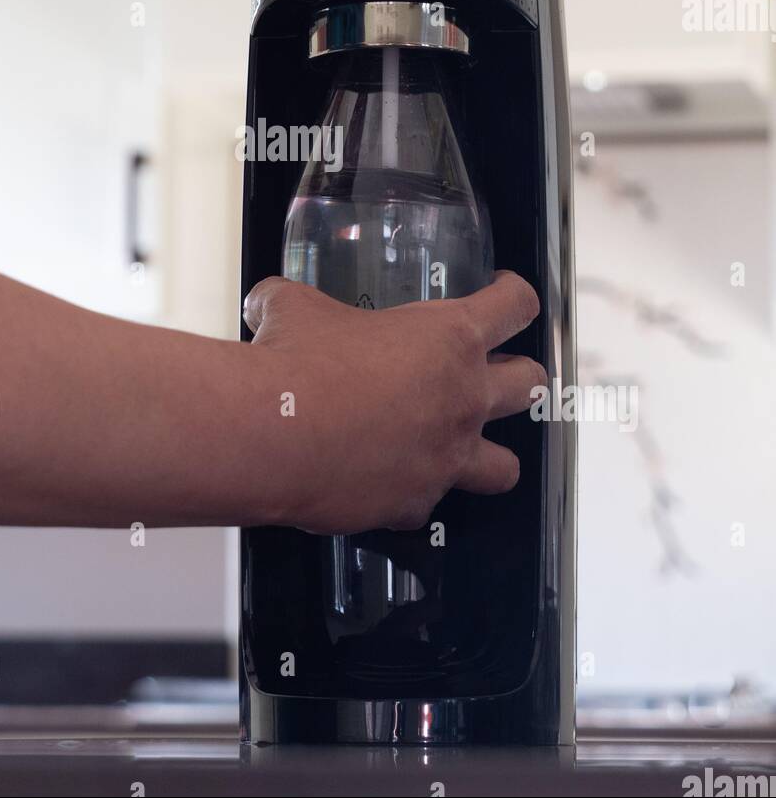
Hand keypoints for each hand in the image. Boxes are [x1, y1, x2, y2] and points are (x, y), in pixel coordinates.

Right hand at [243, 271, 545, 534]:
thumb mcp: (295, 308)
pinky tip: (389, 482)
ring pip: (505, 467)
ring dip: (489, 456)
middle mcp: (462, 399)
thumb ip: (291, 301)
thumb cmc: (295, 366)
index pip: (515, 305)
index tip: (505, 293)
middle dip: (517, 376)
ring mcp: (445, 457)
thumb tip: (267, 303)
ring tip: (464, 448)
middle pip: (530, 385)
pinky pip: (427, 503)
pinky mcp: (413, 503)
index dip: (514, 295)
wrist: (273, 434)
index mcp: (449, 337)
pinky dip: (412, 493)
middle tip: (491, 373)